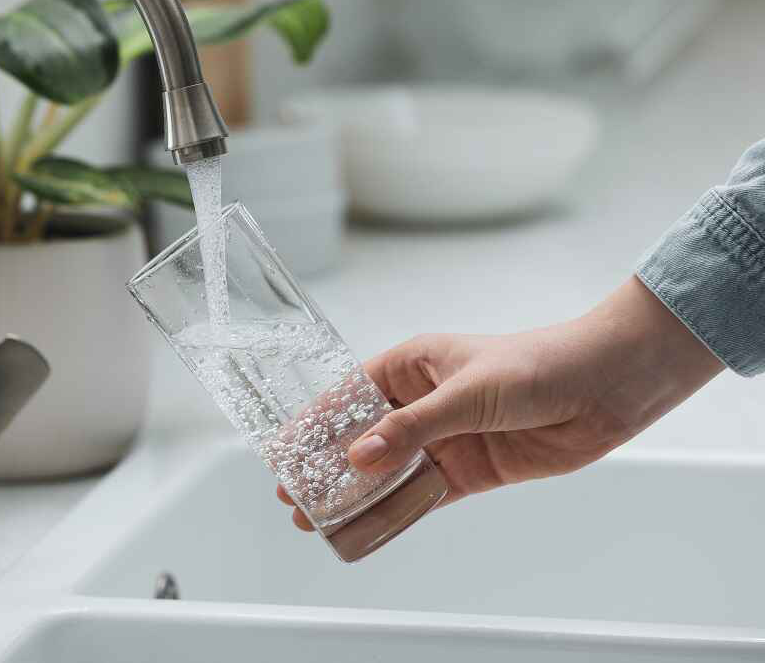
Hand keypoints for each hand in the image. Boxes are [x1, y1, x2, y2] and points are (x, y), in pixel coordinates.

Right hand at [278, 276, 722, 530]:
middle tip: (293, 494)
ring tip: (319, 516)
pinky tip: (369, 525)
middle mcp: (423, 402)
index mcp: (412, 365)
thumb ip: (411, 427)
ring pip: (389, 470)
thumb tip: (359, 456)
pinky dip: (396, 511)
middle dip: (328, 465)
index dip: (315, 423)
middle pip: (363, 438)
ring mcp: (445, 437)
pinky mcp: (469, 469)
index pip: (350, 396)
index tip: (285, 450)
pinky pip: (423, 494)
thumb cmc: (537, 365)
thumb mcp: (465, 392)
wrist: (605, 387)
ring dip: (357, 493)